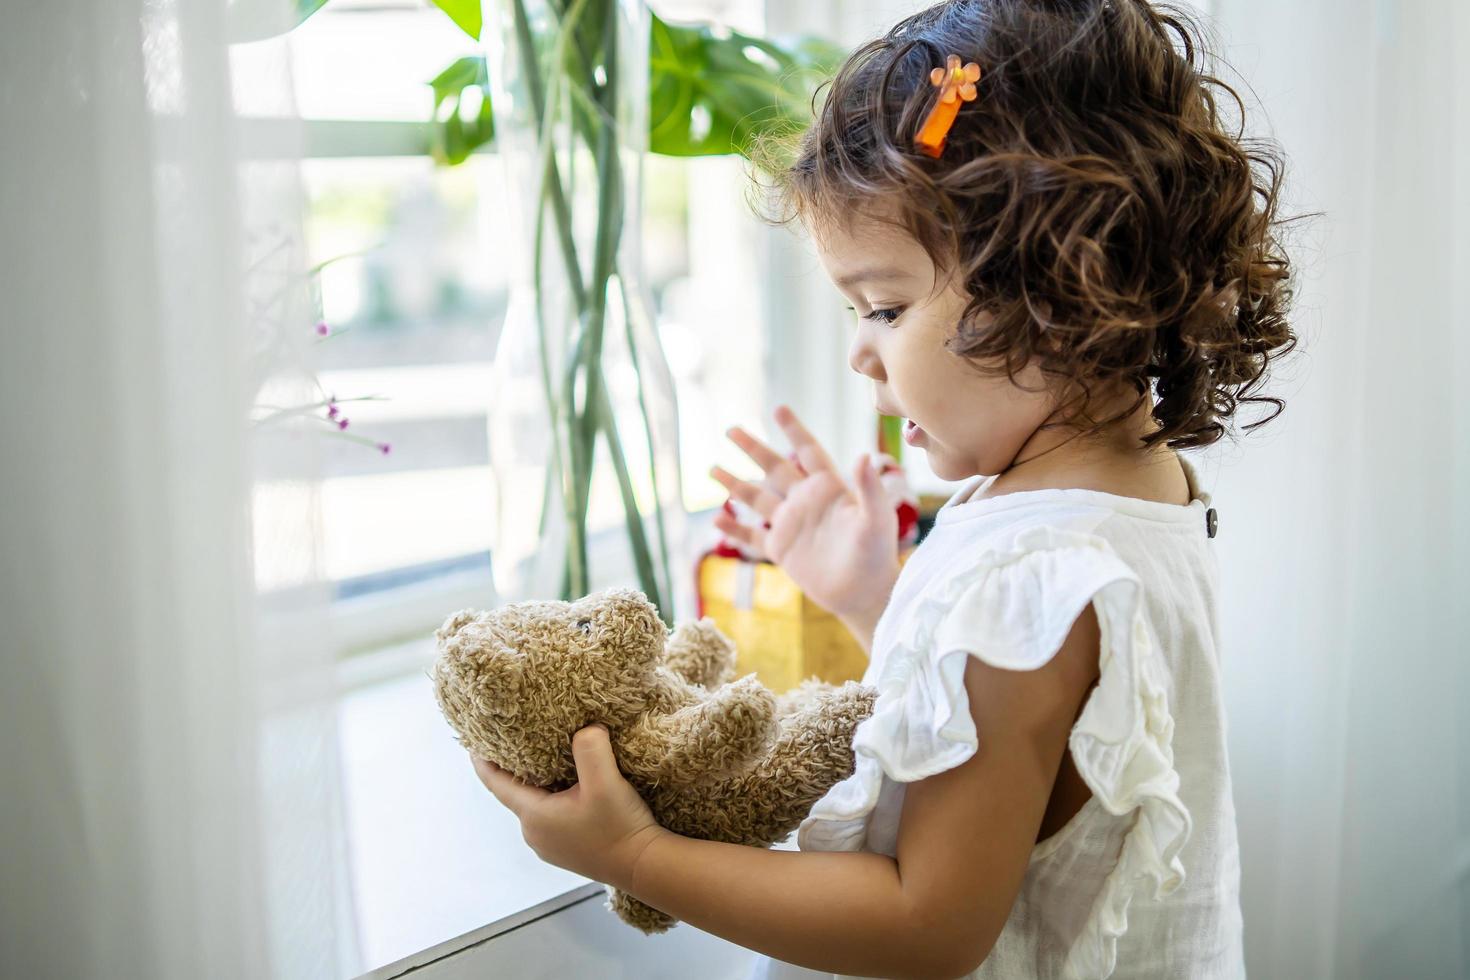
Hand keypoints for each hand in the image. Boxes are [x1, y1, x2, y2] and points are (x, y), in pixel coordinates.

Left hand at [470, 724, 665, 891]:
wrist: (645, 865)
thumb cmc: (620, 826)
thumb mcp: (605, 781)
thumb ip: (589, 747)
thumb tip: (586, 728)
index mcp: (533, 816)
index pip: (495, 783)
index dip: (483, 760)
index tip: (475, 739)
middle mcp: (534, 834)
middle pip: (516, 792)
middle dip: (516, 766)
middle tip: (521, 736)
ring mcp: (550, 845)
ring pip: (536, 804)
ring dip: (540, 782)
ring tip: (551, 756)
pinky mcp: (568, 849)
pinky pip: (551, 816)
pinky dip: (554, 797)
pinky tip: (573, 785)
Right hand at [710, 405, 899, 620]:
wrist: (865, 593)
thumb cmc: (877, 554)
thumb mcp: (876, 519)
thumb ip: (869, 488)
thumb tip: (864, 455)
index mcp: (829, 488)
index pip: (808, 451)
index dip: (794, 430)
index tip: (778, 409)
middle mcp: (806, 501)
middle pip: (774, 468)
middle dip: (753, 448)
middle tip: (731, 429)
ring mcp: (791, 525)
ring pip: (756, 498)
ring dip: (734, 484)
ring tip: (712, 469)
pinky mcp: (782, 550)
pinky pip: (752, 536)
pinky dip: (734, 529)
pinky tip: (717, 520)